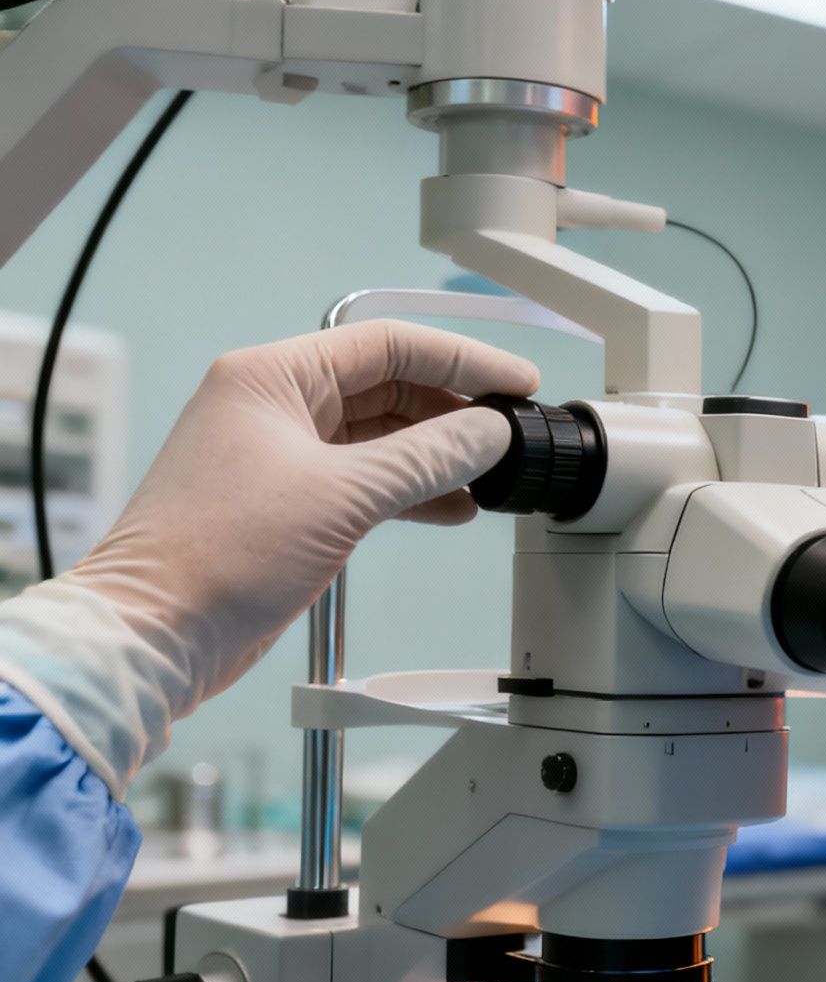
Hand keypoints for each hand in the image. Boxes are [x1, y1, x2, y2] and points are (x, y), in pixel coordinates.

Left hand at [0, 321, 537, 793]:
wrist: (152, 635)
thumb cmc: (217, 557)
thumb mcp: (344, 496)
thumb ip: (429, 457)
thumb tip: (492, 434)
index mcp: (272, 377)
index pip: (389, 346)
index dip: (463, 360)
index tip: (517, 383)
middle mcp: (274, 406)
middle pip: (389, 387)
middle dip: (454, 411)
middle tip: (511, 433)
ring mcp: (280, 455)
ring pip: (381, 437)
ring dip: (437, 455)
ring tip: (490, 474)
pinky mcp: (288, 502)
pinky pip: (366, 479)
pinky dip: (411, 490)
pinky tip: (453, 506)